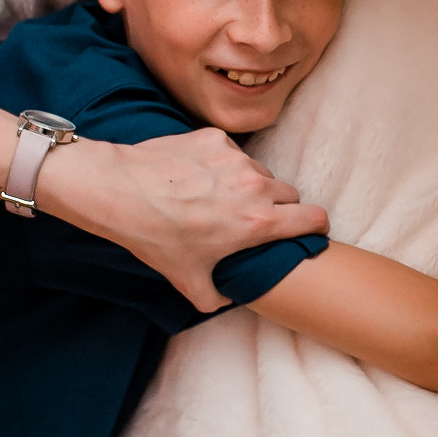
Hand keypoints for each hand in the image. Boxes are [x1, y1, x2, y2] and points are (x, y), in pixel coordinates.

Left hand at [51, 130, 329, 311]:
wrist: (120, 191)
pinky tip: (197, 175)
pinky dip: (222, 163)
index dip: (317, 227)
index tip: (310, 230)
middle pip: (290, 193)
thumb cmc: (156, 237)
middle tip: (254, 218)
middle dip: (281, 207)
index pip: (315, 218)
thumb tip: (227, 298)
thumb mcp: (188, 281)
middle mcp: (255, 186)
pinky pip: (232, 152)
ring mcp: (236, 158)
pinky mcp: (215, 138)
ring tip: (219, 197)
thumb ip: (217, 297)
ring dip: (250, 184)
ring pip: (261, 171)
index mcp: (259, 222)